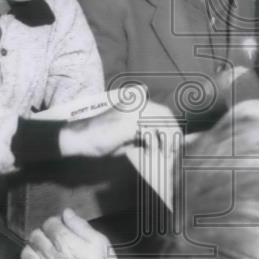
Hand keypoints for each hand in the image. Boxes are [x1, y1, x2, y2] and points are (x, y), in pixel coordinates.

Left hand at [19, 208, 127, 258]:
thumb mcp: (99, 241)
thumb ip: (81, 226)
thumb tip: (66, 213)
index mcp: (65, 241)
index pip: (49, 223)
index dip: (56, 222)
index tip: (63, 226)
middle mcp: (50, 254)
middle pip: (35, 235)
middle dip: (44, 233)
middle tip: (54, 238)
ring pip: (26, 252)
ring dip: (33, 248)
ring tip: (43, 250)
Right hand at [59, 100, 175, 156]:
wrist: (80, 138)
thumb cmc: (102, 138)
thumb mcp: (129, 134)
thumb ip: (146, 133)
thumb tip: (167, 142)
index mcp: (137, 104)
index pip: (163, 112)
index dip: (174, 126)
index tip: (178, 142)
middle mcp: (136, 105)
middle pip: (166, 116)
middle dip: (174, 134)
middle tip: (173, 151)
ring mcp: (132, 112)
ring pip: (160, 124)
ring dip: (166, 141)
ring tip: (164, 154)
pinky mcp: (127, 124)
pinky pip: (149, 134)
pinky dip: (153, 145)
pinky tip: (149, 153)